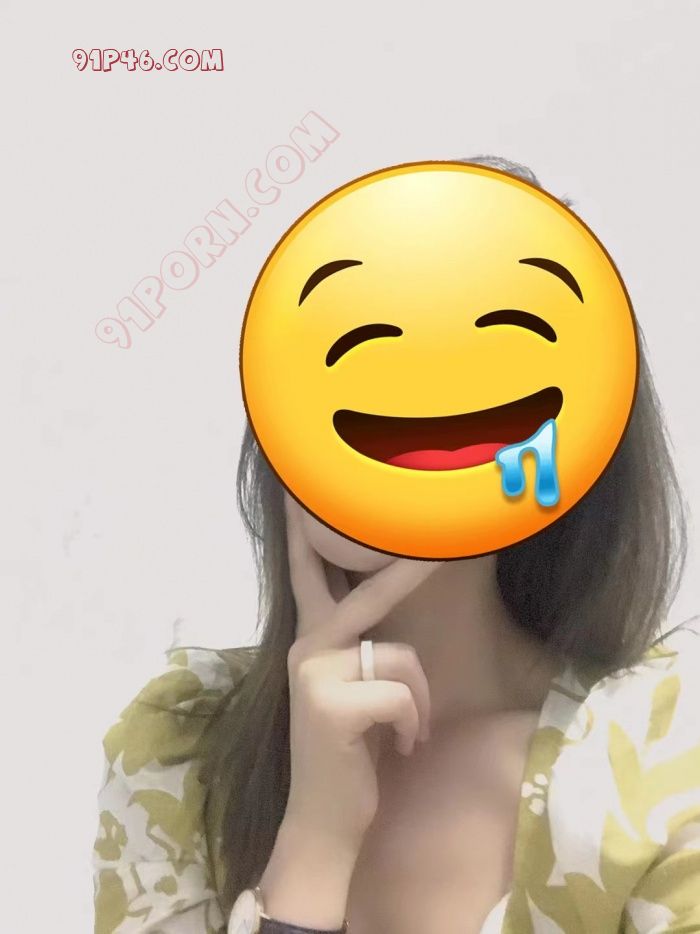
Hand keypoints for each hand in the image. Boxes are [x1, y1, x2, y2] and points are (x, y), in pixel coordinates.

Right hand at [282, 492, 443, 850]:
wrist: (324, 819)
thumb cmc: (350, 749)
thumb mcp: (353, 688)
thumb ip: (361, 644)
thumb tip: (392, 611)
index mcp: (312, 638)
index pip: (309, 570)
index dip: (309, 528)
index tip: (305, 488)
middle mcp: (307, 644)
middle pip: (366, 590)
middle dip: (405, 563)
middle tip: (439, 539)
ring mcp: (315, 671)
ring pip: (402, 657)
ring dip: (418, 701)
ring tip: (403, 730)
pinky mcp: (332, 703)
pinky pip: (403, 695)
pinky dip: (413, 723)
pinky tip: (398, 744)